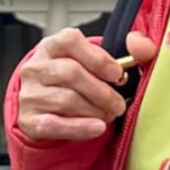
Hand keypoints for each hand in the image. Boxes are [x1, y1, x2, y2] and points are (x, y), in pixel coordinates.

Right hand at [14, 26, 159, 144]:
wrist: (50, 108)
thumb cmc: (79, 81)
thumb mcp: (100, 62)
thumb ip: (130, 51)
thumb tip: (140, 43)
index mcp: (52, 46)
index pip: (70, 41)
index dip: (98, 58)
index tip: (117, 74)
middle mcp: (35, 67)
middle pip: (70, 72)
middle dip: (102, 92)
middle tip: (119, 104)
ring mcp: (29, 94)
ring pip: (66, 100)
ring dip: (94, 110)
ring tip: (108, 115)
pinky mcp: (28, 120)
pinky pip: (55, 124)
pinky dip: (80, 128)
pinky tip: (97, 128)